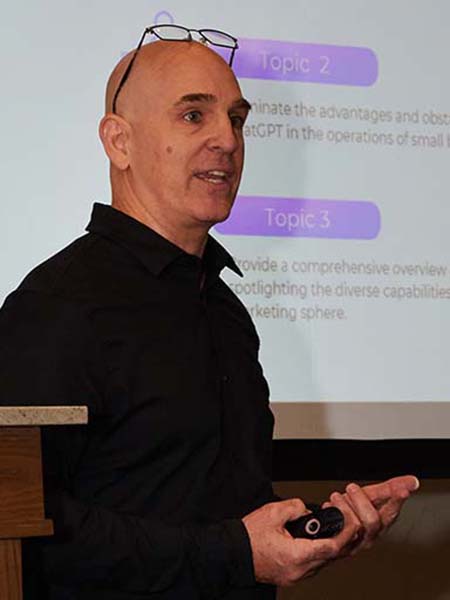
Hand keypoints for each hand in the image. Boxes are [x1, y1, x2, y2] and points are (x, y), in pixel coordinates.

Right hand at [242, 498, 362, 585]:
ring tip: (335, 527)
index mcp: (296, 555)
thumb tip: (308, 510)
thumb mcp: (273, 512)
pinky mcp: (293, 576)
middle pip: (332, 556)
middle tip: (348, 521)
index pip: (332, 547)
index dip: (346, 533)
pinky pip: (315, 564)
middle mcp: (300, 570)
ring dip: (334, 545)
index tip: (352, 521)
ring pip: (325, 561)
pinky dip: (322, 551)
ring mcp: (297, 576)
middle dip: (344, 537)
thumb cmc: (250, 536)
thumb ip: (296, 507)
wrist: (235, 553)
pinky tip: (321, 539)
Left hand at [324, 475, 419, 553]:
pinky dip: (331, 516)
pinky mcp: (337, 548)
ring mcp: (353, 543)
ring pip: (354, 526)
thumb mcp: (368, 498)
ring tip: (336, 497)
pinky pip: (336, 534)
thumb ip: (388, 489)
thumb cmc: (348, 516)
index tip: (402, 490)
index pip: (391, 512)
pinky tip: (328, 508)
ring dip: (343, 506)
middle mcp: (368, 536)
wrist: (326, 536)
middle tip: (351, 487)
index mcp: (379, 524)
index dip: (397, 501)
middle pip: (373, 521)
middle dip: (361, 500)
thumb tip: (412, 481)